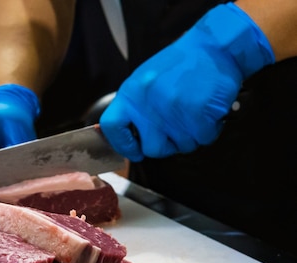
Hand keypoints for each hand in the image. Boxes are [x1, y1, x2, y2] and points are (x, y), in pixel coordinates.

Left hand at [100, 3, 273, 161]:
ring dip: (192, 136)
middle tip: (177, 134)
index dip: (123, 144)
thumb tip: (134, 136)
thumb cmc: (181, 64)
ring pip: (182, 146)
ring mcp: (172, 110)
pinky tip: (208, 113)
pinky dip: (209, 130)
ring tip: (195, 114)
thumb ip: (137, 107)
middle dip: (167, 147)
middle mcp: (147, 104)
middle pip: (152, 148)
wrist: (214, 46)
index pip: (112, 127)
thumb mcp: (146, 80)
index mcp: (131, 94)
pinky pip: (204, 138)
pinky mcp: (197, 113)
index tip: (135, 151)